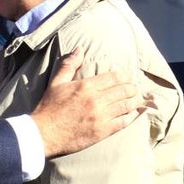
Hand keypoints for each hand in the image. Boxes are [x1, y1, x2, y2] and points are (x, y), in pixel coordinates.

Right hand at [30, 50, 146, 157]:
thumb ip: (69, 65)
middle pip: (125, 90)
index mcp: (87, 86)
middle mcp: (96, 100)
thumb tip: (80, 49)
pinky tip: (135, 113)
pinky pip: (124, 122)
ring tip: (139, 99)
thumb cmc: (49, 107)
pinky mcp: (102, 131)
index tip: (128, 77)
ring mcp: (101, 116)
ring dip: (136, 101)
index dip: (125, 76)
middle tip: (136, 88)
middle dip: (133, 88)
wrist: (43, 134)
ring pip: (127, 105)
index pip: (115, 77)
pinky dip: (132, 116)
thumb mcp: (56, 82)